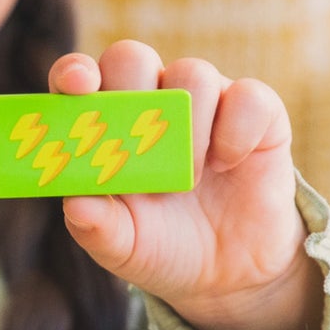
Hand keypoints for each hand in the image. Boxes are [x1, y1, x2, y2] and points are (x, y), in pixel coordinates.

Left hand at [53, 45, 320, 329]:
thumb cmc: (161, 246)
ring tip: (188, 180)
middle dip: (131, 89)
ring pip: (192, 73)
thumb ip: (96, 227)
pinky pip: (248, 96)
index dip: (74, 72)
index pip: (78, 78)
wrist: (228, 272)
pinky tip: (228, 164)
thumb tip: (75, 205)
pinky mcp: (256, 113)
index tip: (78, 85)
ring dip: (187, 127)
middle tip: (137, 139)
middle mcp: (151, 101)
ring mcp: (204, 102)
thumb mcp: (124, 247)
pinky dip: (236, 131)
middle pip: (132, 57)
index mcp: (106, 126)